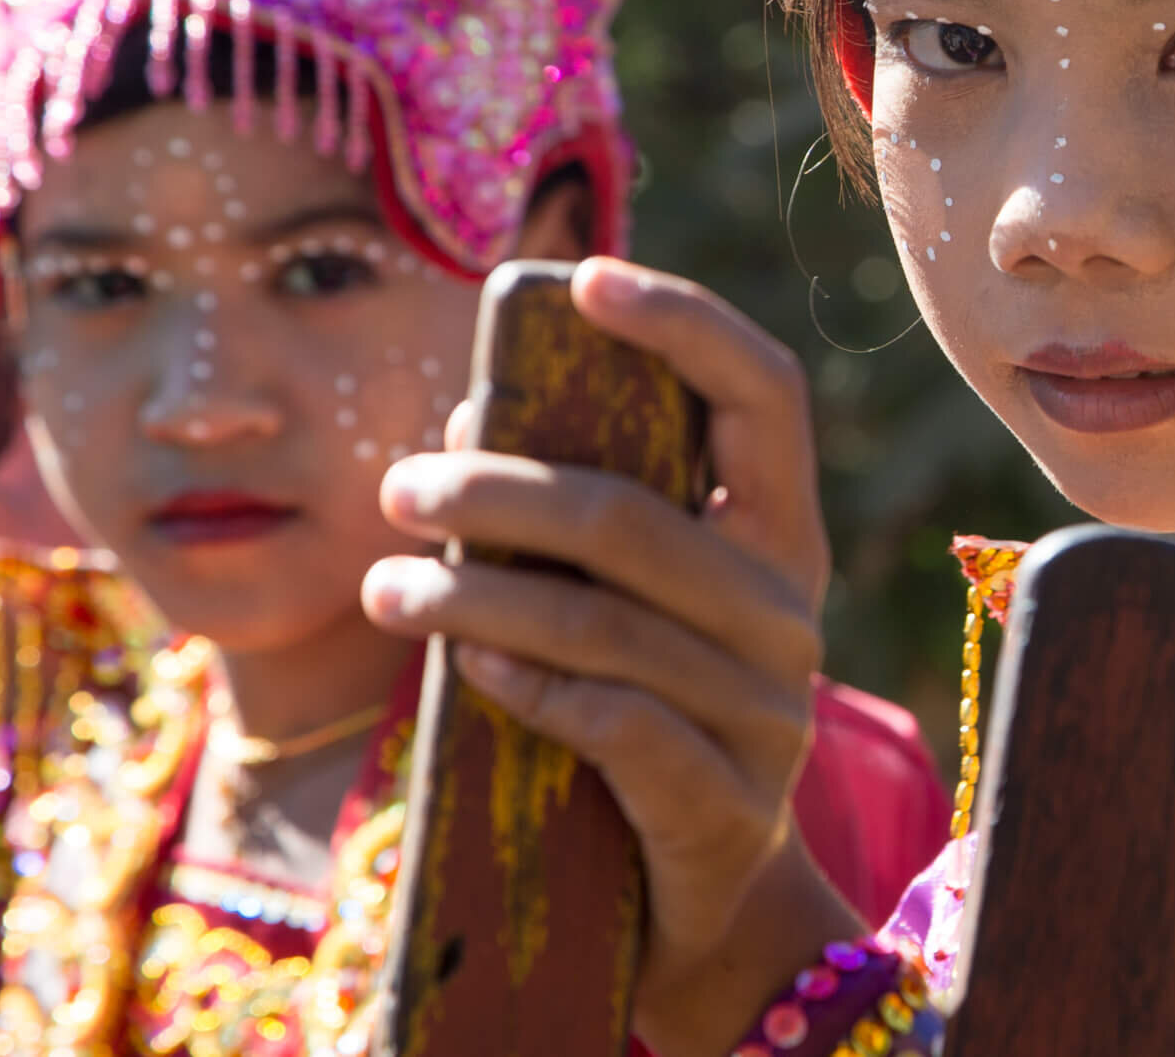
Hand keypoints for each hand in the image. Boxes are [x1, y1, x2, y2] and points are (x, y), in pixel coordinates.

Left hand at [361, 259, 858, 1054]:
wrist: (705, 895)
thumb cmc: (645, 707)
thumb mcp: (628, 597)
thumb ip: (573, 505)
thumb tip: (459, 420)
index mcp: (778, 525)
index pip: (761, 389)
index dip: (682, 320)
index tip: (581, 279)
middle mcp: (788, 604)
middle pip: (634, 513)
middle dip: (498, 490)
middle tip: (396, 488)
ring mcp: (765, 707)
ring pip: (601, 621)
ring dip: (472, 595)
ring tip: (385, 589)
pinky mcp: (722, 797)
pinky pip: (612, 719)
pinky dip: (525, 684)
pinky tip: (466, 668)